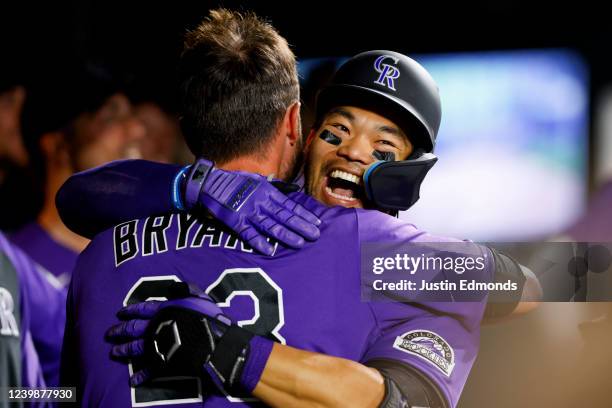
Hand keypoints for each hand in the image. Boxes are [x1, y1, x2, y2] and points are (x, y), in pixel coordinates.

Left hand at [105, 282, 270, 393]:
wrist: (213, 342)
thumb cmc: (209, 318)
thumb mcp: (200, 298)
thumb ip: (187, 291)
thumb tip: (175, 287)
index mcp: (164, 310)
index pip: (143, 309)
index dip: (130, 310)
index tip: (119, 313)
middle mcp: (156, 327)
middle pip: (133, 328)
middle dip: (120, 330)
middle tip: (109, 333)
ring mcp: (157, 345)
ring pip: (135, 348)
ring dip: (123, 350)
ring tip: (114, 352)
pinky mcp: (163, 362)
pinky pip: (149, 370)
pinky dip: (140, 375)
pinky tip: (133, 380)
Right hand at [179, 158, 320, 255]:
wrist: (210, 182)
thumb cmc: (235, 182)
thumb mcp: (258, 180)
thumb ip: (276, 187)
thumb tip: (294, 190)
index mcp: (267, 192)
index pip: (290, 206)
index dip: (304, 215)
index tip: (317, 223)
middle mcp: (260, 201)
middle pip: (284, 216)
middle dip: (300, 226)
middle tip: (315, 235)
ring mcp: (248, 211)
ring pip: (270, 225)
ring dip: (285, 235)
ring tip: (299, 243)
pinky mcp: (235, 220)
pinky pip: (248, 233)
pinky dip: (258, 241)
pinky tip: (269, 250)